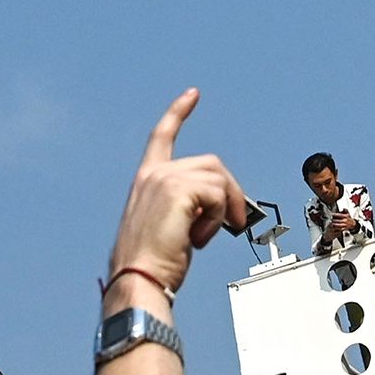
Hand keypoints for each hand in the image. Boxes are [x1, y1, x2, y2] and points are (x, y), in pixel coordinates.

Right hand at [109, 89, 256, 301]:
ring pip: (219, 180)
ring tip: (206, 236)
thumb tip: (221, 208)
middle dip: (230, 192)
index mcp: (146, 181)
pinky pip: (219, 196)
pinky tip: (199, 238)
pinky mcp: (179, 189)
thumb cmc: (149, 263)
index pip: (162, 136)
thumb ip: (187, 206)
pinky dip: (218, 219)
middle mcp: (154, 174)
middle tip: (236, 222)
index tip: (191, 95)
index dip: (177, 113)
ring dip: (223, 211)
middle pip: (211, 163)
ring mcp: (165, 179)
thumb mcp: (167, 225)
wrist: (138, 278)